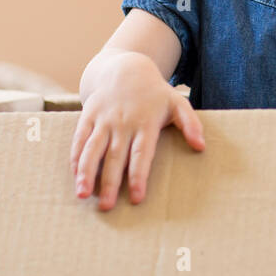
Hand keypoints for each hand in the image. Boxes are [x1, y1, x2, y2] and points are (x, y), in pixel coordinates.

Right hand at [70, 54, 204, 210]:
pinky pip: (79, 138)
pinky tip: (74, 176)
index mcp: (145, 123)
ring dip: (86, 173)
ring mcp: (103, 120)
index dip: (138, 176)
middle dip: (110, 183)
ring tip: (83, 195)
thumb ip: (190, 124)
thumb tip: (201, 147)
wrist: (125, 68)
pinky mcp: (88, 116)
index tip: (136, 197)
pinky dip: (75, 157)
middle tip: (107, 208)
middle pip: (114, 157)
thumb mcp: (177, 103)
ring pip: (92, 149)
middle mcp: (122, 123)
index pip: (141, 154)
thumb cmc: (154, 93)